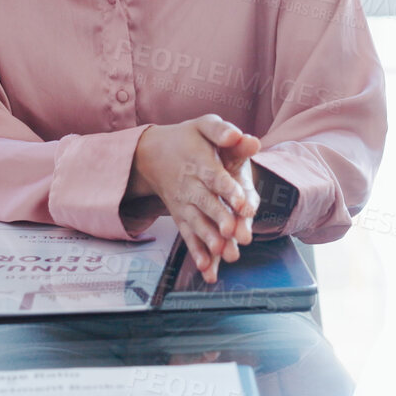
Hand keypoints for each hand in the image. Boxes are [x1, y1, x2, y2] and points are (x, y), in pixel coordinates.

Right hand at [128, 115, 258, 282]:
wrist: (153, 154)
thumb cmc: (187, 139)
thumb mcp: (204, 126)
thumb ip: (222, 131)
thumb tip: (241, 136)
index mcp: (200, 163)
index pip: (215, 177)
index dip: (229, 190)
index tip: (242, 204)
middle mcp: (191, 186)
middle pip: (206, 204)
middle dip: (220, 220)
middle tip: (232, 234)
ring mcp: (184, 204)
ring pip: (197, 224)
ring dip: (209, 240)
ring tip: (222, 254)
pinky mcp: (182, 218)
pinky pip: (189, 236)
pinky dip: (197, 253)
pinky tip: (208, 269)